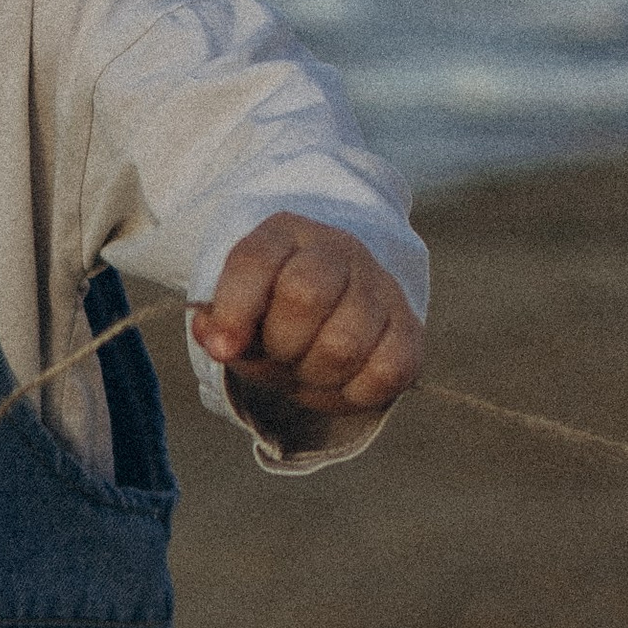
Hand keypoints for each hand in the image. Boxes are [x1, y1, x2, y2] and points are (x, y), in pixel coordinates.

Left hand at [190, 212, 423, 451]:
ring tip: (308, 369)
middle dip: (281, 344)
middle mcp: (340, 250)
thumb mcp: (237, 314)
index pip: (257, 260)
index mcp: (286, 234)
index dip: (234, 309)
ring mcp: (381, 286)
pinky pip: (386, 372)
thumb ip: (218, 325)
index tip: (224, 349)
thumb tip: (219, 343)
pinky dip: (354, 392)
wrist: (333, 312)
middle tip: (280, 354)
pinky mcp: (409, 328)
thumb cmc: (274, 315)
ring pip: (344, 344)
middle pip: (306, 296)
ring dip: (314, 375)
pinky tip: (341, 381)